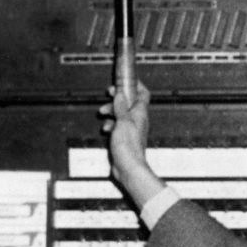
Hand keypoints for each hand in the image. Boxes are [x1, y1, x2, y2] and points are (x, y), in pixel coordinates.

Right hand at [98, 81, 163, 206]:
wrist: (128, 166)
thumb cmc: (129, 147)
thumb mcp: (122, 121)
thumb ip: (121, 107)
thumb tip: (120, 94)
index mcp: (140, 113)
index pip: (143, 93)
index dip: (136, 84)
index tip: (126, 79)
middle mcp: (138, 119)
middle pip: (129, 102)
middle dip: (117, 98)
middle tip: (108, 95)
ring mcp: (131, 128)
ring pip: (121, 113)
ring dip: (111, 112)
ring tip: (103, 113)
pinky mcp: (125, 137)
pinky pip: (117, 125)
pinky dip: (110, 124)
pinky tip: (106, 129)